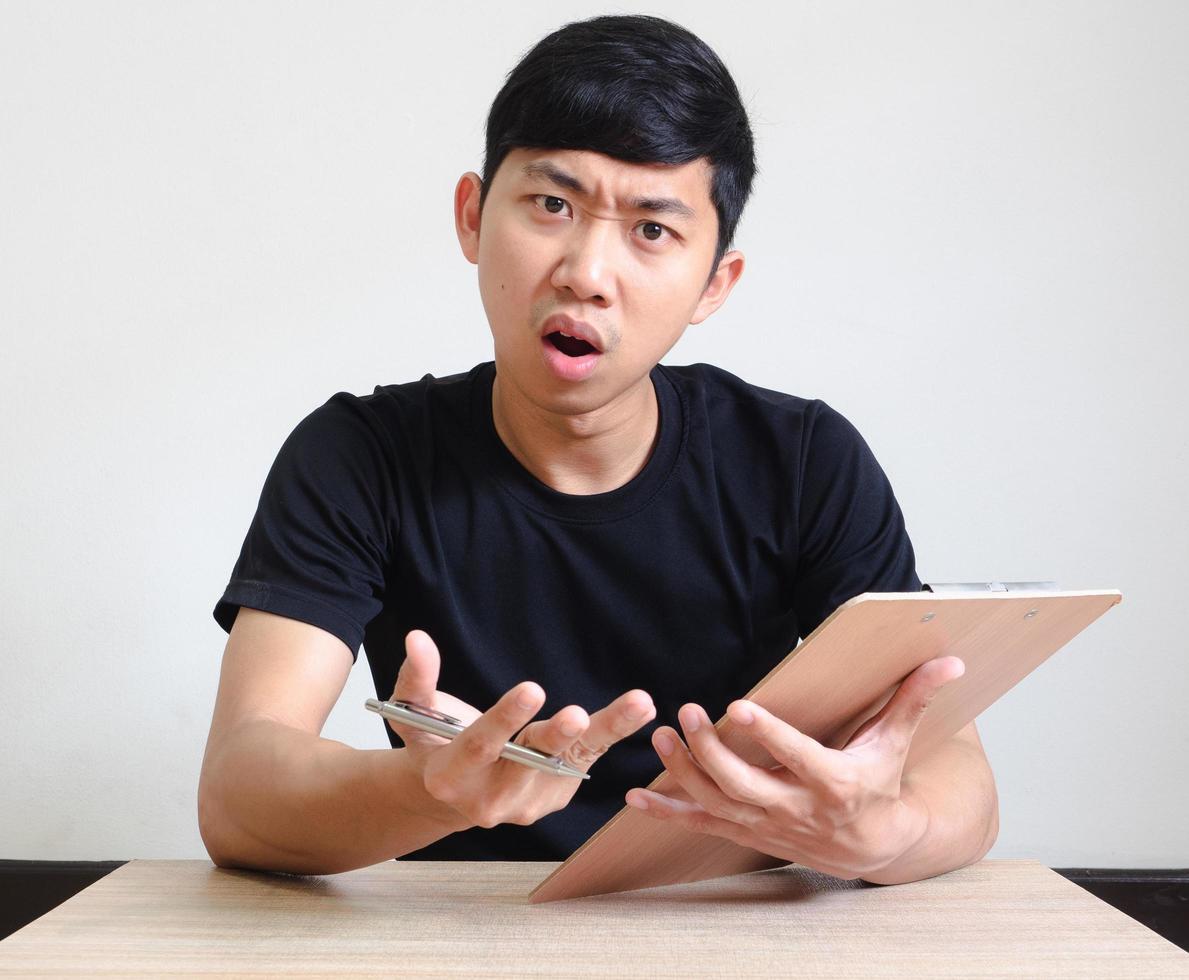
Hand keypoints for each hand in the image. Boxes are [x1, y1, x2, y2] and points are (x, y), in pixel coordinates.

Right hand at [389, 629, 655, 831]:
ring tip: (638, 704)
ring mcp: (529, 801)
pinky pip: (587, 758)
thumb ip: (417, 680)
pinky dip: (615, 733)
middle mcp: (492, 799)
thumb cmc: (434, 743)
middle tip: (579, 715)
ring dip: (606, 731)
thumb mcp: (414, 715)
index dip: (505, 719)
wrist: (453, 793)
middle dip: (556, 737)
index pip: (481, 747)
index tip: (532, 689)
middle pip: (530, 762)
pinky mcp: (557, 793)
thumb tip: (417, 639)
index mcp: (452, 778)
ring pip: (571, 760)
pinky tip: (641, 709)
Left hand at [624, 656, 964, 879]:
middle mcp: (797, 809)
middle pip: (744, 784)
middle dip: (711, 751)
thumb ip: (914, 697)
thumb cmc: (880, 784)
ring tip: (661, 738)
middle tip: (686, 713)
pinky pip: (701, 826)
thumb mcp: (896, 741)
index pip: (796, 757)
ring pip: (717, 804)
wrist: (875, 846)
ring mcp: (768, 825)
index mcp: (834, 782)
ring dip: (684, 773)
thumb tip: (949, 659)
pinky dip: (667, 813)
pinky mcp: (748, 832)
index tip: (738, 707)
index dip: (768, 735)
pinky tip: (636, 797)